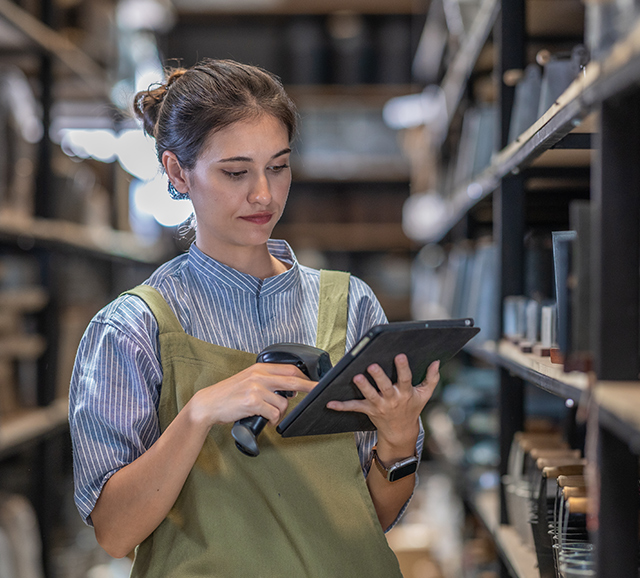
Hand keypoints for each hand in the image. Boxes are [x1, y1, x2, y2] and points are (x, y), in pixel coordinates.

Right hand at [188, 363, 315, 428]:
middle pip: (292, 380)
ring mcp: (256, 388)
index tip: (315, 382)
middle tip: (319, 391)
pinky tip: (264, 420)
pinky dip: (272, 420)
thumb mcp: (249, 380)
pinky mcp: (253, 402)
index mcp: (259, 368)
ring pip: (283, 403)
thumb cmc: (229, 394)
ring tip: (268, 415)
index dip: (304, 376)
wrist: (209, 404)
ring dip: (279, 413)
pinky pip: (273, 413)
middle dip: (309, 387)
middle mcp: (259, 376)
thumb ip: (267, 381)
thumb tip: (289, 391)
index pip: (289, 369)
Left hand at [326, 355, 439, 448]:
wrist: (401, 432)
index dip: (403, 368)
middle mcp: (392, 399)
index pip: (405, 379)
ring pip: (370, 395)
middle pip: (385, 387)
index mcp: (406, 393)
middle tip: (372, 366)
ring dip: (363, 386)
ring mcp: (379, 406)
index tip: (400, 355)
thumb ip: (432, 378)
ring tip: (356, 377)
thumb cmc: (412, 408)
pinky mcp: (368, 410)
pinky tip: (330, 403)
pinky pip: (354, 407)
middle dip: (379, 377)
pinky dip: (341, 406)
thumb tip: (437, 362)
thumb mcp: (425, 395)